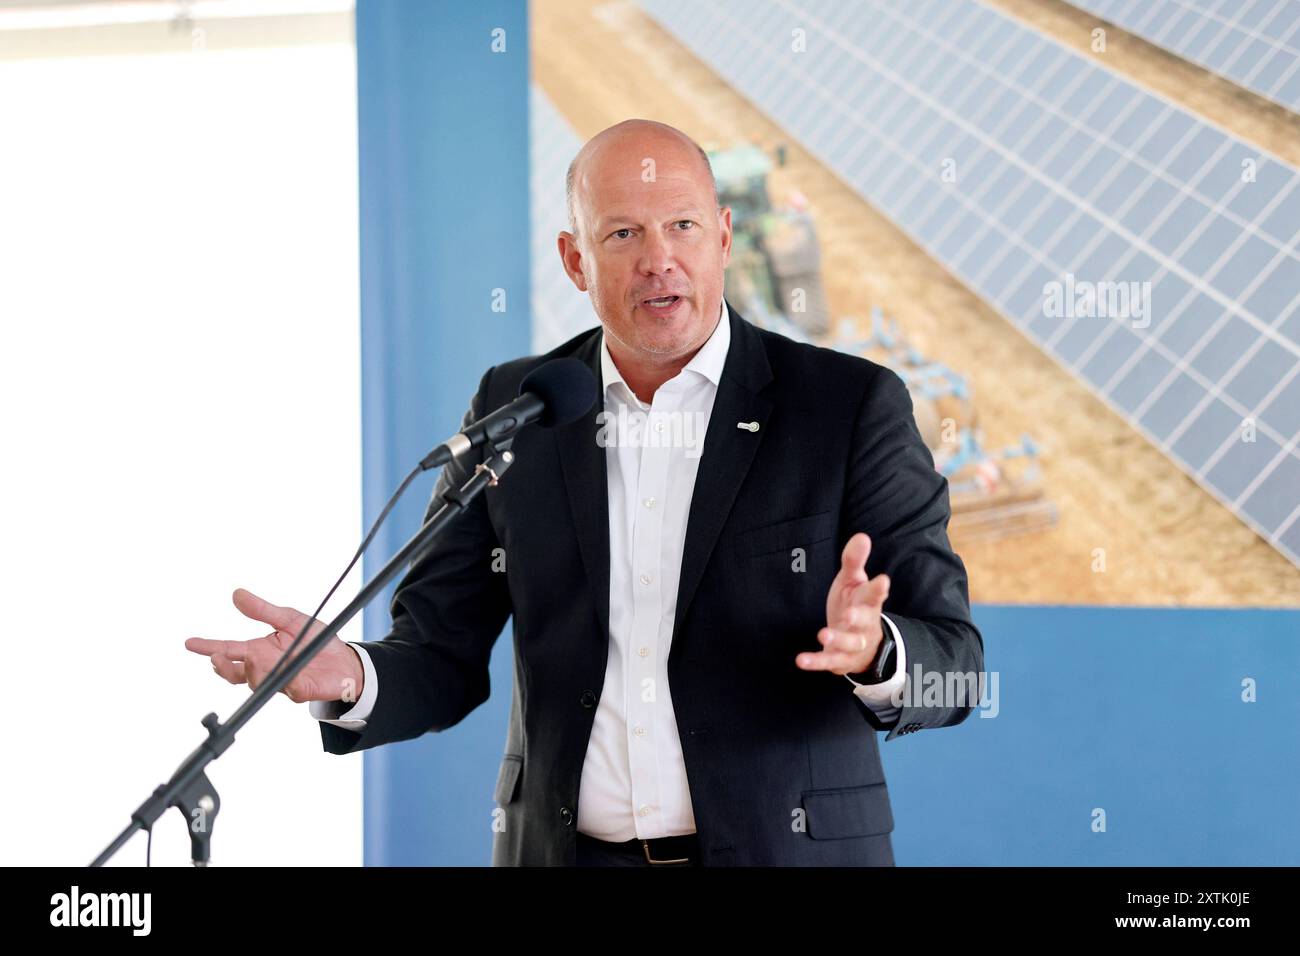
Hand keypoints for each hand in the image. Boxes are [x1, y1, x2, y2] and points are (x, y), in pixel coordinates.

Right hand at [184, 588, 363, 704]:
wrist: (345, 659)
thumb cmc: (316, 640)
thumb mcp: (289, 619)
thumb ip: (262, 610)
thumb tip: (236, 594)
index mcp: (259, 651)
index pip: (229, 649)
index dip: (208, 647)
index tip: (190, 643)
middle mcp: (265, 668)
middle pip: (235, 674)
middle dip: (223, 668)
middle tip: (218, 657)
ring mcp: (280, 681)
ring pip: (257, 682)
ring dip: (252, 671)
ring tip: (252, 657)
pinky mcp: (299, 691)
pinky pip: (288, 688)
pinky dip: (284, 680)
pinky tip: (285, 672)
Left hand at [795, 532, 889, 676]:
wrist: (863, 645)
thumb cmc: (856, 605)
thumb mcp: (853, 582)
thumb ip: (854, 561)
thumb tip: (862, 536)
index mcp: (868, 603)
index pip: (875, 594)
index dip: (878, 588)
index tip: (883, 580)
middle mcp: (864, 624)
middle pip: (864, 621)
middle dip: (858, 618)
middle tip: (849, 614)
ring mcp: (853, 644)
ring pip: (849, 644)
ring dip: (837, 640)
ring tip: (823, 635)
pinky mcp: (840, 660)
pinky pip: (829, 661)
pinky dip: (816, 661)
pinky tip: (801, 660)